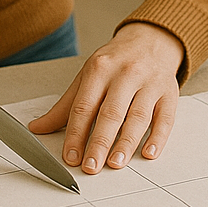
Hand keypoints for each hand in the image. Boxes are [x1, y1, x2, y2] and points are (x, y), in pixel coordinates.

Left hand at [27, 22, 183, 173]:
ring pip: (138, 116)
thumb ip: (66, 106)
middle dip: (99, 142)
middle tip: (91, 166)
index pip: (85, 106)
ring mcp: (150, 82)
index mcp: (100, 68)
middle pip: (111, 112)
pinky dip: (158, 137)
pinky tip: (148, 153)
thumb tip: (37, 128)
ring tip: (115, 163)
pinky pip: (165, 117)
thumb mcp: (88, 76)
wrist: (151, 40)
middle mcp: (126, 73)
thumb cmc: (116, 62)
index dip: (76, 133)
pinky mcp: (169, 92)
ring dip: (126, 143)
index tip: (70, 156)